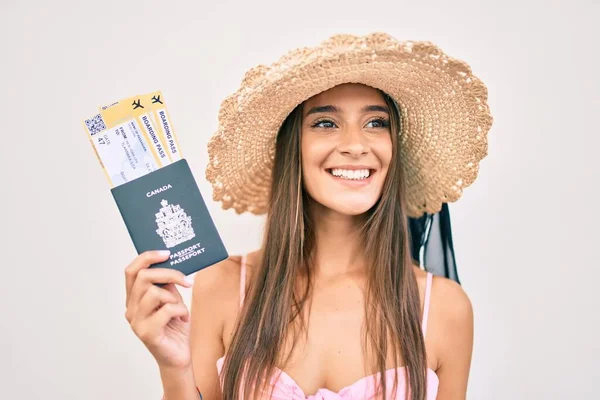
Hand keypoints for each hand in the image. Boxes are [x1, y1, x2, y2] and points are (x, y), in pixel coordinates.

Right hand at [124, 250, 193, 370]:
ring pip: (154, 292)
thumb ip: (167, 284)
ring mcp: (136, 322)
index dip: (147, 257)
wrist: (178, 356)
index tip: (167, 254)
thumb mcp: (172, 299)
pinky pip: (166, 310)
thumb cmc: (175, 327)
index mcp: (134, 298)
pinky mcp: (146, 333)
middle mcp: (131, 309)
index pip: (131, 271)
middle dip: (170, 274)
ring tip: (180, 309)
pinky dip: (180, 311)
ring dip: (175, 298)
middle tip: (187, 281)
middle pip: (144, 277)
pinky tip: (183, 319)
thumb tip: (172, 261)